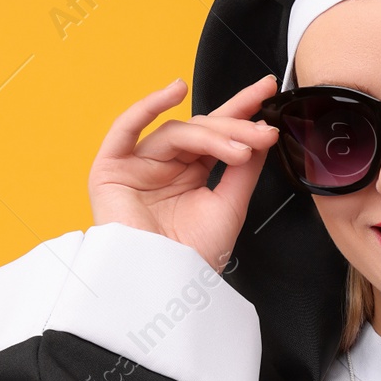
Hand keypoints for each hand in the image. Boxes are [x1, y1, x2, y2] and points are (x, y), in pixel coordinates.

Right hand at [88, 75, 282, 269]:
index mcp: (191, 175)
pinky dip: (148, 107)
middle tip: (263, 133)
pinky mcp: (111, 169)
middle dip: (236, 127)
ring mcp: (139, 166)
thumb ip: (243, 169)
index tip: (268, 91)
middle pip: (201, 130)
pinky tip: (174, 92)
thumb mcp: (229, 207)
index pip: (218, 135)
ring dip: (213, 135)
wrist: (164, 289)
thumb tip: (259, 133)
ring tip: (241, 150)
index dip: (242, 110)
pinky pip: (125, 129)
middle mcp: (165, 167)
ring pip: (178, 133)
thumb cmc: (192, 258)